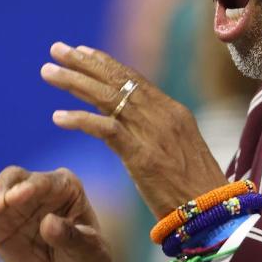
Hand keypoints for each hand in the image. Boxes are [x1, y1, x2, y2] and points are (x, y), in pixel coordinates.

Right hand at [0, 167, 114, 261]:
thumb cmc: (87, 259)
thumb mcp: (87, 249)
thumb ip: (69, 236)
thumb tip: (48, 223)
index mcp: (65, 187)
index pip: (44, 182)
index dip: (29, 187)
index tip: (15, 199)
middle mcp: (37, 190)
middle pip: (14, 178)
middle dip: (1, 188)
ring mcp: (14, 206)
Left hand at [40, 41, 225, 216]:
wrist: (214, 212)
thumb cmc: (198, 189)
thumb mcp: (181, 151)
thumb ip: (159, 133)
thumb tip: (136, 127)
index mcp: (174, 111)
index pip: (135, 79)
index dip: (106, 63)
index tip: (81, 51)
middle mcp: (164, 115)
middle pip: (118, 80)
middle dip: (84, 63)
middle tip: (56, 49)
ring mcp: (153, 133)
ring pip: (108, 98)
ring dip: (74, 82)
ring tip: (47, 72)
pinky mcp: (142, 156)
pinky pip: (106, 130)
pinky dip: (80, 120)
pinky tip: (58, 117)